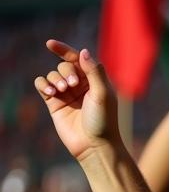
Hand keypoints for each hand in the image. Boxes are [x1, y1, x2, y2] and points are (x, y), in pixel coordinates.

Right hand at [35, 40, 119, 161]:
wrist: (94, 146)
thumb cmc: (103, 121)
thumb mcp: (102, 94)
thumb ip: (94, 71)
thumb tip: (83, 51)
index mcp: (94, 81)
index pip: (78, 59)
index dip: (64, 50)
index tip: (50, 44)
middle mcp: (80, 86)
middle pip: (65, 65)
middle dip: (65, 70)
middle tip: (71, 84)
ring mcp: (67, 94)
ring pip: (52, 74)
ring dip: (54, 78)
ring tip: (61, 90)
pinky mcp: (55, 104)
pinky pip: (42, 85)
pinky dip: (43, 84)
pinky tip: (50, 92)